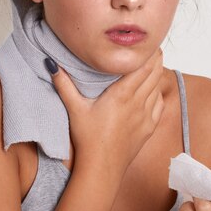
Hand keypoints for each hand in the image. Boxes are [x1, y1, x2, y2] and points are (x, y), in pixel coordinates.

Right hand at [48, 49, 164, 177]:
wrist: (102, 168)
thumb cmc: (88, 140)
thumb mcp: (74, 109)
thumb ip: (64, 84)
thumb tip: (51, 64)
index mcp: (122, 94)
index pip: (143, 66)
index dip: (148, 52)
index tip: (146, 42)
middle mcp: (138, 102)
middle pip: (155, 72)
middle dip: (155, 58)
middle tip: (150, 48)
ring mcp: (146, 115)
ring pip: (158, 86)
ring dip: (157, 74)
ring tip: (152, 63)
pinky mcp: (149, 127)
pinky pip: (160, 103)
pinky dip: (158, 92)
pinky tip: (152, 89)